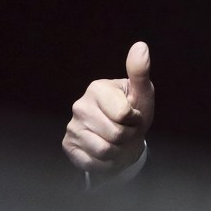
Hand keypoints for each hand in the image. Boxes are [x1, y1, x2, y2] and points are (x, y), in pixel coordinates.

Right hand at [62, 41, 154, 175]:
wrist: (123, 139)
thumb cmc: (133, 113)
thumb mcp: (142, 94)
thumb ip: (140, 72)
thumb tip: (141, 46)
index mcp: (97, 88)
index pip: (124, 114)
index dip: (135, 120)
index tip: (133, 116)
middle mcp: (80, 106)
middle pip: (116, 134)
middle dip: (129, 137)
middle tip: (127, 132)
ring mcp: (72, 126)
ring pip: (105, 151)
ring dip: (119, 151)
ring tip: (118, 142)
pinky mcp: (69, 146)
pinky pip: (93, 162)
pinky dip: (107, 163)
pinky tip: (108, 153)